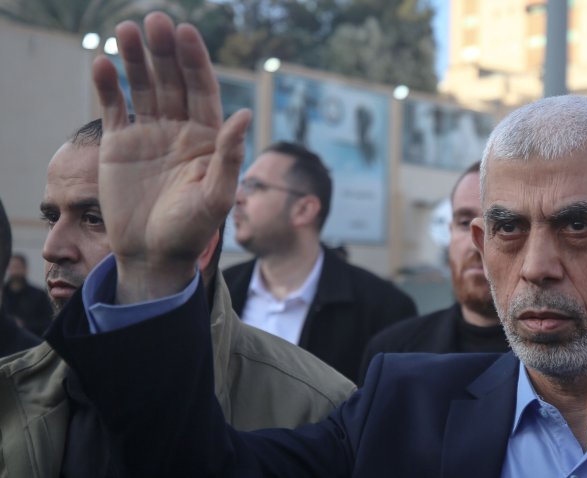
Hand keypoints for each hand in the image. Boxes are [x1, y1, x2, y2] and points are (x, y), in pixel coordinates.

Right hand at [92, 12, 250, 303]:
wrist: (153, 256)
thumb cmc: (191, 231)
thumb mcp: (216, 197)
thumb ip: (229, 157)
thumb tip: (244, 114)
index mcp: (208, 137)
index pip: (202, 90)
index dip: (195, 61)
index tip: (186, 33)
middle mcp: (180, 129)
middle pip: (172, 81)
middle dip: (165, 51)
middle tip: (154, 21)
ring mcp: (149, 134)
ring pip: (143, 87)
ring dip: (136, 59)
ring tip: (126, 30)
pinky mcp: (121, 145)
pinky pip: (114, 108)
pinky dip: (108, 86)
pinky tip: (102, 63)